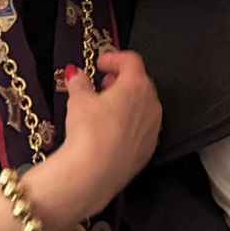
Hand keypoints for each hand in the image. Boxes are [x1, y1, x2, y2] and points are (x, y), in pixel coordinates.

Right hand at [24, 51, 160, 230]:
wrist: (94, 173)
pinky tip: (111, 130)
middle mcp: (151, 104)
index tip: (102, 63)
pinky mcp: (149, 149)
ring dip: (126, 102)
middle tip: (103, 83)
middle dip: (121, 80)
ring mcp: (153, 128)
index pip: (131, 60)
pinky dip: (130, 123)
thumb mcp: (78, 100)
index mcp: (136, 85)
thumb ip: (79, 82)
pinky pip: (142, 128)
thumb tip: (76, 76)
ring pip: (143, 106)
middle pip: (140, 82)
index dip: (114, 57)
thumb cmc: (89, 133)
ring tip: (104, 108)